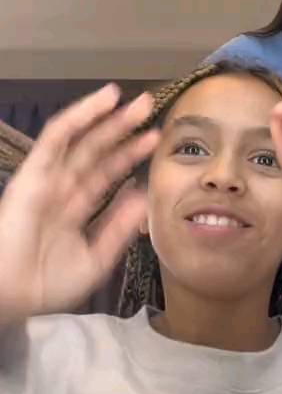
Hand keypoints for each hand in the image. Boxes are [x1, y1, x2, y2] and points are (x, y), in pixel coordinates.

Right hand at [0, 84, 158, 324]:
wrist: (14, 293)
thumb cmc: (48, 284)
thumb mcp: (96, 258)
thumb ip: (119, 227)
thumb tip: (143, 196)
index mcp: (76, 208)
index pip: (108, 174)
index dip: (130, 156)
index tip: (155, 139)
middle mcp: (63, 189)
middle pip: (98, 152)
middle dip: (123, 129)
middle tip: (149, 106)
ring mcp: (48, 178)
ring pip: (81, 140)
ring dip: (105, 117)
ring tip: (132, 99)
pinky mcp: (34, 172)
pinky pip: (57, 138)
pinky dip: (79, 116)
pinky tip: (101, 101)